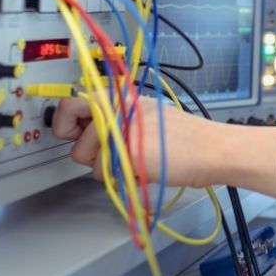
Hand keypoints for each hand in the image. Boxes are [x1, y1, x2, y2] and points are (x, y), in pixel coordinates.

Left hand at [52, 98, 213, 185]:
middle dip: (82, 148)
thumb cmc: (184, 138)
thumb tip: (90, 130)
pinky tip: (141, 169)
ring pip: (84, 156)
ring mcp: (118, 127)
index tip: (70, 132)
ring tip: (133, 162)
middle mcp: (115, 108)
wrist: (210, 149)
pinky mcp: (124, 150)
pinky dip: (119, 177)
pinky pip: (103, 173)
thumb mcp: (146, 116)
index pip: (72, 103)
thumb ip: (117, 118)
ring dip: (104, 167)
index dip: (64, 122)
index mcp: (121, 97)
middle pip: (69, 131)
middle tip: (101, 154)